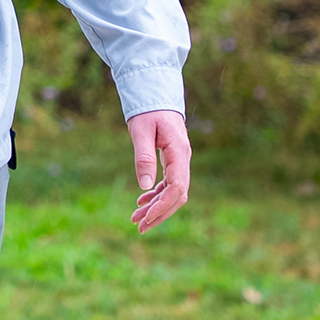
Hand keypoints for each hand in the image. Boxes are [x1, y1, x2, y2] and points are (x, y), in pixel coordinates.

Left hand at [126, 109, 191, 233]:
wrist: (156, 93)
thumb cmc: (148, 109)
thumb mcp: (141, 131)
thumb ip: (144, 157)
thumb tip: (144, 186)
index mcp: (179, 152)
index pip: (177, 187)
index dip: (163, 206)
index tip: (146, 219)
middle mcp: (184, 159)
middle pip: (177, 195)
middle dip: (159, 213)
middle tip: (139, 227)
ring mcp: (180, 160)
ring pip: (173, 192)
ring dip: (156, 207)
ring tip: (136, 219)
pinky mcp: (173, 160)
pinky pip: (168, 183)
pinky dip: (156, 195)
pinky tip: (141, 203)